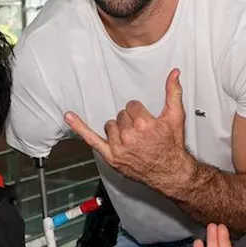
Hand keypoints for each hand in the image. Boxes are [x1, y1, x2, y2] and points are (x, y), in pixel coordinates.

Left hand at [64, 68, 191, 186]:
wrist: (171, 172)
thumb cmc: (172, 147)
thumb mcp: (176, 117)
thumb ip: (173, 93)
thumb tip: (174, 73)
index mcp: (144, 124)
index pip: (132, 106)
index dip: (139, 112)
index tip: (145, 121)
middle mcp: (129, 135)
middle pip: (121, 115)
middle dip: (130, 121)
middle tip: (141, 132)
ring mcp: (119, 147)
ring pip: (110, 125)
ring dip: (118, 129)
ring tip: (131, 138)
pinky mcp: (111, 157)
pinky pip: (91, 139)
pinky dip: (79, 127)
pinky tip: (69, 116)